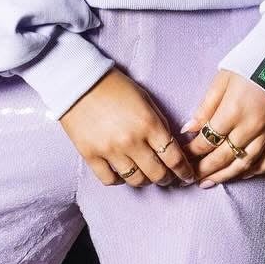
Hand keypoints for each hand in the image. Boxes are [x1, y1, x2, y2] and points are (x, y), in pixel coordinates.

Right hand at [58, 68, 199, 187]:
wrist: (78, 82)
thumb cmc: (114, 87)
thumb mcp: (145, 100)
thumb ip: (159, 124)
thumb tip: (170, 148)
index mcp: (149, 124)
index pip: (174, 158)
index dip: (184, 171)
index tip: (187, 176)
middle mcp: (132, 141)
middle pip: (157, 174)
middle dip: (167, 179)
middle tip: (168, 177)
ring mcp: (110, 150)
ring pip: (135, 180)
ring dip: (145, 181)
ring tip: (145, 176)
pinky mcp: (91, 155)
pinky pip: (109, 180)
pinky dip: (119, 180)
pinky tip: (121, 174)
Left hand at [180, 70, 264, 187]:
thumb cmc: (251, 64)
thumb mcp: (223, 79)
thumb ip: (205, 107)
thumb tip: (189, 129)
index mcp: (234, 110)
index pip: (208, 140)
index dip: (192, 152)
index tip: (182, 158)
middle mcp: (252, 126)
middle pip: (224, 156)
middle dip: (204, 170)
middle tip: (190, 178)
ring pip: (246, 163)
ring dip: (226, 176)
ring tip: (209, 182)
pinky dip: (257, 170)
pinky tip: (243, 174)